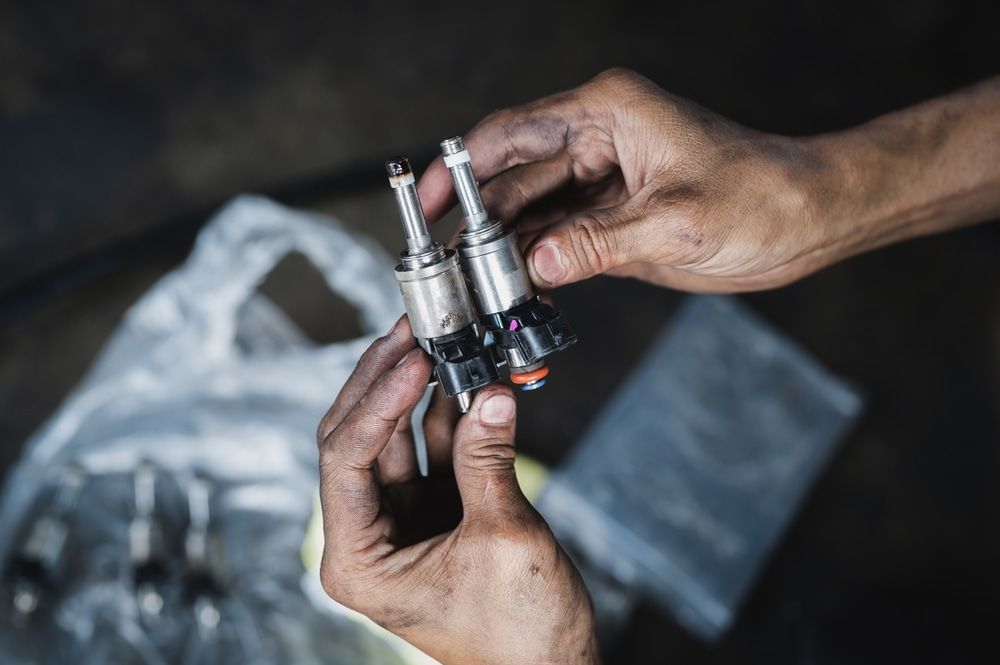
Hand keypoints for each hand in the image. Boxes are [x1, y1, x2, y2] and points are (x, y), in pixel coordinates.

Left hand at [316, 317, 598, 664]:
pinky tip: (467, 380)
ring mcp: (402, 521)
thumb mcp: (503, 538)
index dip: (378, 401)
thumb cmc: (519, 636)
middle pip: (360, 438)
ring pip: (396, 437)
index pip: (345, 459)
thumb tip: (490, 392)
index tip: (412, 360)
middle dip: (385, 382)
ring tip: (441, 343)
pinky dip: (451, 415)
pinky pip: (434, 451)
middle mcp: (369, 537)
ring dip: (420, 391)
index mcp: (358, 559)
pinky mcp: (436, 511)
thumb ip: (488, 460)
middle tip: (410, 332)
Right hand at [418, 67, 839, 292]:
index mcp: (606, 113)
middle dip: (480, 223)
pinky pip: (559, 241)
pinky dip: (537, 266)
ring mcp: (602, 185)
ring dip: (505, 251)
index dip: (461, 165)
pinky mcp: (612, 221)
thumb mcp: (678, 220)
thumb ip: (601, 242)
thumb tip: (537, 265)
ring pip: (532, 216)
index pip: (512, 133)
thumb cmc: (762, 196)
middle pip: (514, 181)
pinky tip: (516, 292)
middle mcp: (596, 142)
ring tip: (475, 289)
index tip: (427, 199)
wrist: (808, 221)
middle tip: (451, 269)